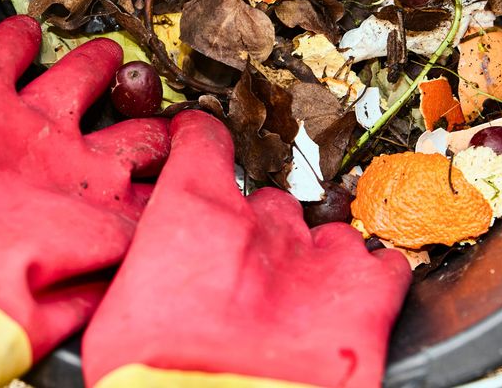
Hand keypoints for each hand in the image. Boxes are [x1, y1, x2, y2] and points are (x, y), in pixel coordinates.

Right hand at [82, 111, 410, 387]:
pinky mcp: (367, 299)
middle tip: (242, 277)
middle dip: (258, 232)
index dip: (201, 138)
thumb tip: (141, 281)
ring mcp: (321, 256)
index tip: (198, 138)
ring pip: (325, 232)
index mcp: (196, 214)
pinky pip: (383, 266)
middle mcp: (262, 224)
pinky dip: (371, 279)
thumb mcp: (118, 312)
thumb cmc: (156, 378)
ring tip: (298, 300)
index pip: (204, 142)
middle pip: (267, 203)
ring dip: (313, 258)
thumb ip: (142, 271)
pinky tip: (353, 302)